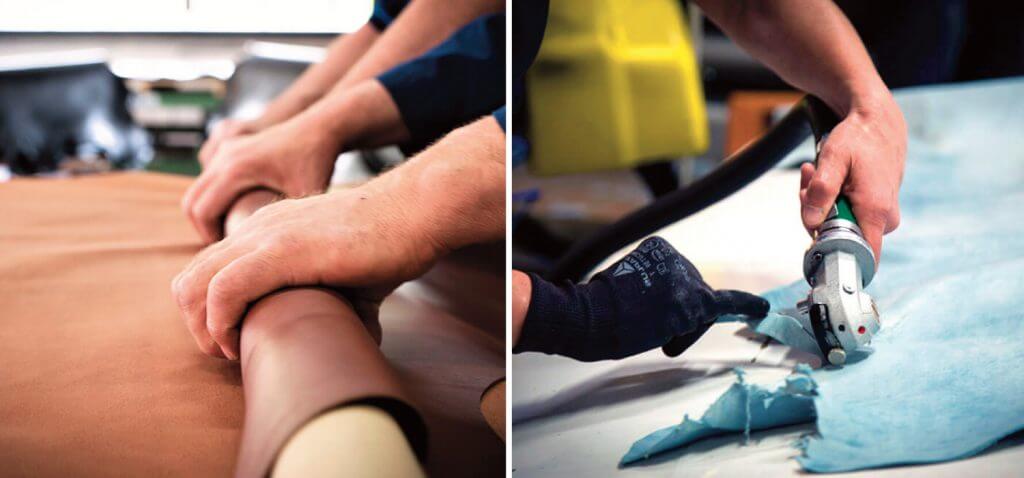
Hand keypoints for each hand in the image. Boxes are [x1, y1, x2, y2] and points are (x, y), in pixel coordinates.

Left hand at [171, 182, 444, 359]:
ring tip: (230, 351)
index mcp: (268, 231)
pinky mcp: (282, 251)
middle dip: (197, 326)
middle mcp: (257, 229)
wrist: (415, 212)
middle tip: (226, 352)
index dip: (210, 312)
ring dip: (204, 329)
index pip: (209, 270)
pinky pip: (225, 289)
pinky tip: (241, 341)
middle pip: (190, 278)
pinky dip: (221, 323)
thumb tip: (357, 335)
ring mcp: (266, 237)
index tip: (236, 340)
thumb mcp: (350, 274)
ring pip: (196, 284)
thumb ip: (341, 300)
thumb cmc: (392, 242)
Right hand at [182, 117, 340, 242]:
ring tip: (233, 233)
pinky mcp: (230, 145)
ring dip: (207, 213)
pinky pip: (209, 177)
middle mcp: (224, 156)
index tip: (229, 257)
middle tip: (226, 251)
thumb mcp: (303, 196)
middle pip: (191, 201)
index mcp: (236, 169)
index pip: (202, 212)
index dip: (210, 239)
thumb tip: (279, 264)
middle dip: (204, 229)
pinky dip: (213, 196)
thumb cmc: (317, 161)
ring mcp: (225, 148)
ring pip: (197, 189)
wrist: (321, 127)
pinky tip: (239, 210)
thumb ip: (288, 226)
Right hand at [513, 237, 768, 360]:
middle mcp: (676, 257)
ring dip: (680, 325)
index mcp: (658, 246)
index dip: (665, 299)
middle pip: (693, 291)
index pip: (679, 278)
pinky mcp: (691, 303)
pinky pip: (726, 305)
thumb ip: (653, 284)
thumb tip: (678, 306)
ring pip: (699, 308)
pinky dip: (746, 305)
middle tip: (643, 321)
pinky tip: (762, 307)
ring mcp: (685, 279)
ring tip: (650, 326)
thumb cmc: (597, 306)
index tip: (641, 304)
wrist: (587, 317)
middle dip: (676, 312)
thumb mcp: (626, 280)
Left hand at [799, 93, 906, 262]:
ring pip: (837, 224)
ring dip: (818, 202)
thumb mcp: (833, 159)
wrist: (878, 122)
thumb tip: (812, 223)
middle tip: (808, 183)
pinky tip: (824, 176)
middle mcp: (883, 219)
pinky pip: (844, 213)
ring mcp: (880, 215)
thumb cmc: (859, 137)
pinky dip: (829, 197)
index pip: (862, 257)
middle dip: (814, 213)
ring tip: (814, 172)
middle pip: (838, 237)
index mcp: (876, 211)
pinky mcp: (875, 210)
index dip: (832, 254)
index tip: (813, 232)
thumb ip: (821, 191)